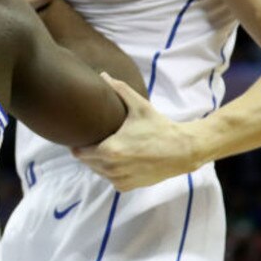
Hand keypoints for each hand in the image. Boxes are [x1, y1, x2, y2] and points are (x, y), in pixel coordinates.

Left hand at [72, 73, 200, 190]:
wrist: (183, 151)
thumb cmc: (159, 127)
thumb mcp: (140, 106)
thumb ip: (119, 89)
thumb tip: (103, 75)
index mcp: (109, 150)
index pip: (79, 152)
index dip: (77, 143)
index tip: (82, 135)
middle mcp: (112, 168)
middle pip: (87, 162)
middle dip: (88, 151)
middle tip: (94, 139)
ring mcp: (120, 179)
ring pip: (98, 171)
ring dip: (98, 162)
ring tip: (107, 148)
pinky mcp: (128, 186)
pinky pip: (110, 179)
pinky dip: (111, 171)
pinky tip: (118, 159)